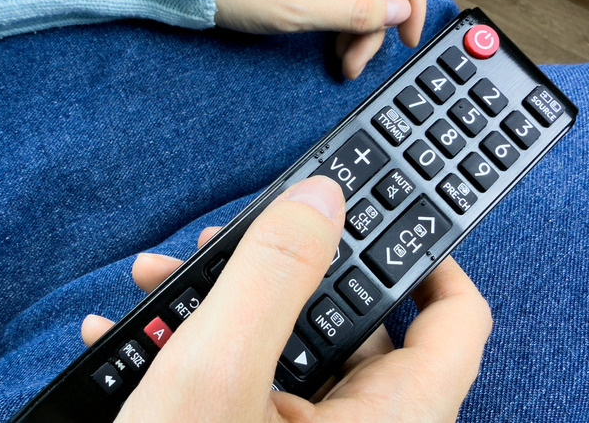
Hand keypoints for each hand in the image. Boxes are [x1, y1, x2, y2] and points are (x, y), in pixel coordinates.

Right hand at [82, 176, 491, 420]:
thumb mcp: (217, 378)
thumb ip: (274, 277)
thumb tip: (324, 198)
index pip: (455, 323)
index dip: (434, 259)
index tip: (392, 214)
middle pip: (352, 325)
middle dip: (288, 271)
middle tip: (238, 239)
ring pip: (286, 353)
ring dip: (228, 308)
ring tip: (163, 281)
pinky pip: (248, 390)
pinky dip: (202, 356)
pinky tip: (133, 341)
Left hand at [213, 0, 426, 79]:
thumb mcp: (299, 8)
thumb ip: (354, 10)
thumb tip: (398, 11)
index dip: (412, 2)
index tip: (407, 36)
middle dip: (374, 27)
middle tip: (356, 61)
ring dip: (358, 28)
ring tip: (342, 58)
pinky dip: (342, 20)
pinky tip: (333, 40)